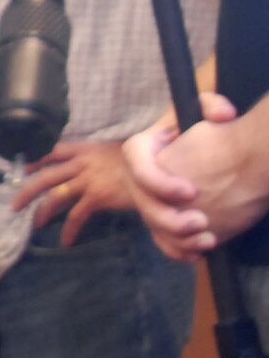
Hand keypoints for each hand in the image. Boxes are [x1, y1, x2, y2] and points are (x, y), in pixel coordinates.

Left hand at [10, 139, 134, 244]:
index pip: (54, 151)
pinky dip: (69, 230)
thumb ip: (100, 159)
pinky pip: (76, 216)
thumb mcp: (117, 151)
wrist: (158, 166)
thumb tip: (96, 168)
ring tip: (35, 224)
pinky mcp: (97, 196)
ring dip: (42, 212)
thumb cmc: (144, 160)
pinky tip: (65, 241)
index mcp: (86, 149)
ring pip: (55, 197)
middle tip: (15, 205)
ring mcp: (88, 180)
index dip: (37, 160)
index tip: (25, 169)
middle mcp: (82, 163)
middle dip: (27, 191)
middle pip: (45, 176)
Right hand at [125, 94, 268, 258]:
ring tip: (207, 239)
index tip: (191, 191)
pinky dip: (177, 250)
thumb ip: (210, 105)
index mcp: (140, 149)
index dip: (160, 182)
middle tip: (200, 221)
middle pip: (143, 203)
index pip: (138, 167)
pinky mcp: (156, 218)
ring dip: (176, 237)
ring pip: (151, 225)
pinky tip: (200, 252)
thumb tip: (223, 115)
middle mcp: (135, 177)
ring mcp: (144, 200)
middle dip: (169, 217)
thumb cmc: (198, 131)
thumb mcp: (197, 111)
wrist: (204, 153)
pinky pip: (160, 239)